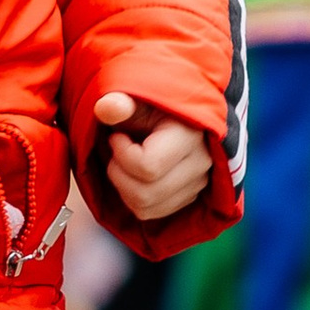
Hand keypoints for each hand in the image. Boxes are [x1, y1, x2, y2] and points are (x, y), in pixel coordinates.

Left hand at [95, 89, 212, 224]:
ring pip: (145, 207)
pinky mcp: (190, 196)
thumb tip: (108, 108)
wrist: (169, 113)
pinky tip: (133, 175)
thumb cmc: (148, 105)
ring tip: (124, 162)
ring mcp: (199, 183)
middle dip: (118, 173)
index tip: (116, 137)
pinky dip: (132, 198)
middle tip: (116, 152)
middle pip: (145, 193)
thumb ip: (119, 101)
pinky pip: (150, 213)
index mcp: (190, 134)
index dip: (122, 154)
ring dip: (123, 187)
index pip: (148, 167)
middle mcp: (201, 162)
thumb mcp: (134, 96)